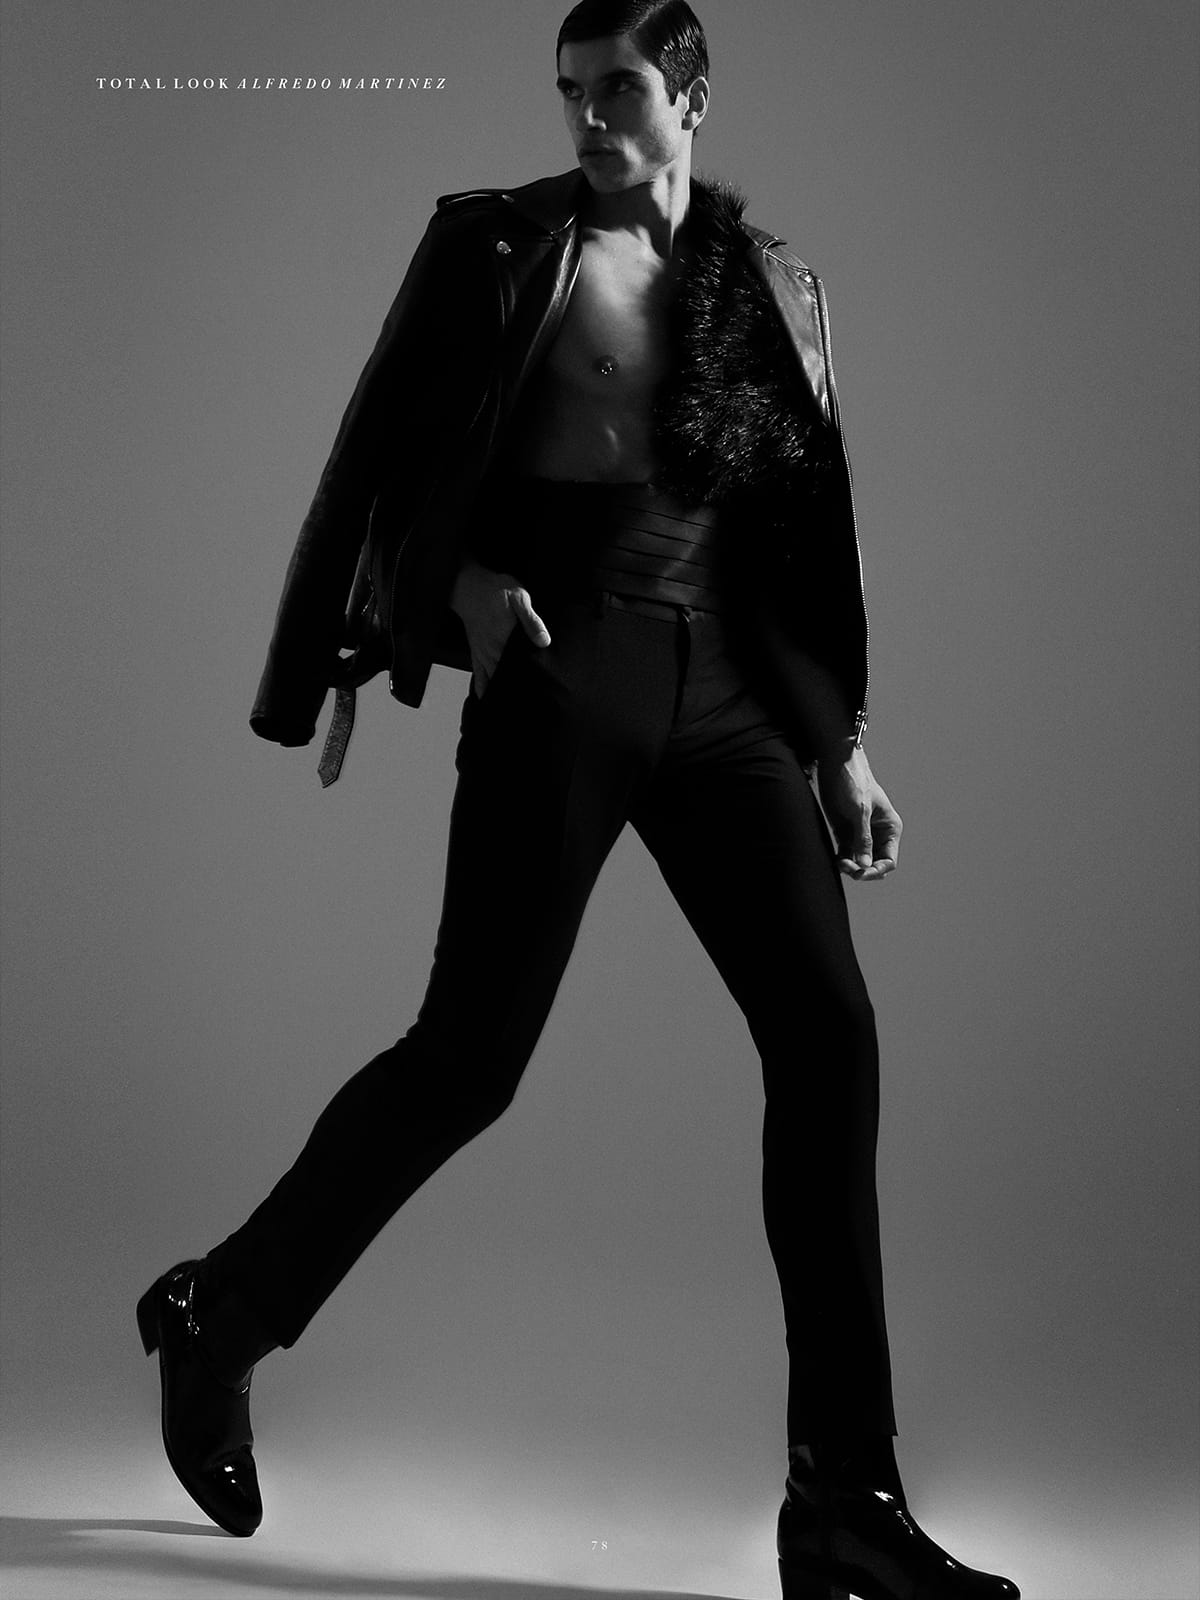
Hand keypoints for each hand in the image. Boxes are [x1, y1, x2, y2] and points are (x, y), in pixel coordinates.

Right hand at [449, 556, 550, 698]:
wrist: (469, 585)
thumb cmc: (497, 590)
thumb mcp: (519, 598)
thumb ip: (531, 620)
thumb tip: (544, 641)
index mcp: (505, 639)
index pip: (521, 665)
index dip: (531, 681)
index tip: (541, 697)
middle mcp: (493, 650)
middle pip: (508, 676)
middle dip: (518, 692)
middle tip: (531, 712)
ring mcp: (483, 652)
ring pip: (493, 679)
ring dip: (502, 693)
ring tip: (512, 712)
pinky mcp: (476, 651)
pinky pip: (478, 674)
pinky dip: (483, 688)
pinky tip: (487, 701)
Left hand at [815, 745, 901, 880]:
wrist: (834, 764)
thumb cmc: (854, 781)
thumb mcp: (860, 810)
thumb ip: (863, 838)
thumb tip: (865, 865)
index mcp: (889, 828)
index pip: (888, 860)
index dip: (877, 870)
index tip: (861, 873)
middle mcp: (876, 834)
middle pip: (874, 864)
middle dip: (863, 869)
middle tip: (847, 868)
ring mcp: (859, 834)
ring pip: (859, 861)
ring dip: (850, 866)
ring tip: (839, 862)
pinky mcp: (844, 832)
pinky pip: (845, 854)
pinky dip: (841, 860)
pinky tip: (835, 860)